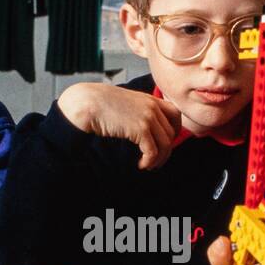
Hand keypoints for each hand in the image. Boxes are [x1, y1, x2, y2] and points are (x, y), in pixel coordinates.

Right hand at [57, 82, 181, 169]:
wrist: (89, 102)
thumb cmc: (101, 104)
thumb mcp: (126, 102)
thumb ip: (138, 110)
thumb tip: (141, 127)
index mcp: (151, 99)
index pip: (175, 114)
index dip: (174, 131)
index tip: (164, 142)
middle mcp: (153, 107)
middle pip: (171, 133)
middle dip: (166, 150)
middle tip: (156, 161)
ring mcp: (148, 117)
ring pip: (165, 144)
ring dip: (158, 159)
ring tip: (149, 166)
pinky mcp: (140, 129)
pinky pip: (153, 151)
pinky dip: (149, 161)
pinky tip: (141, 165)